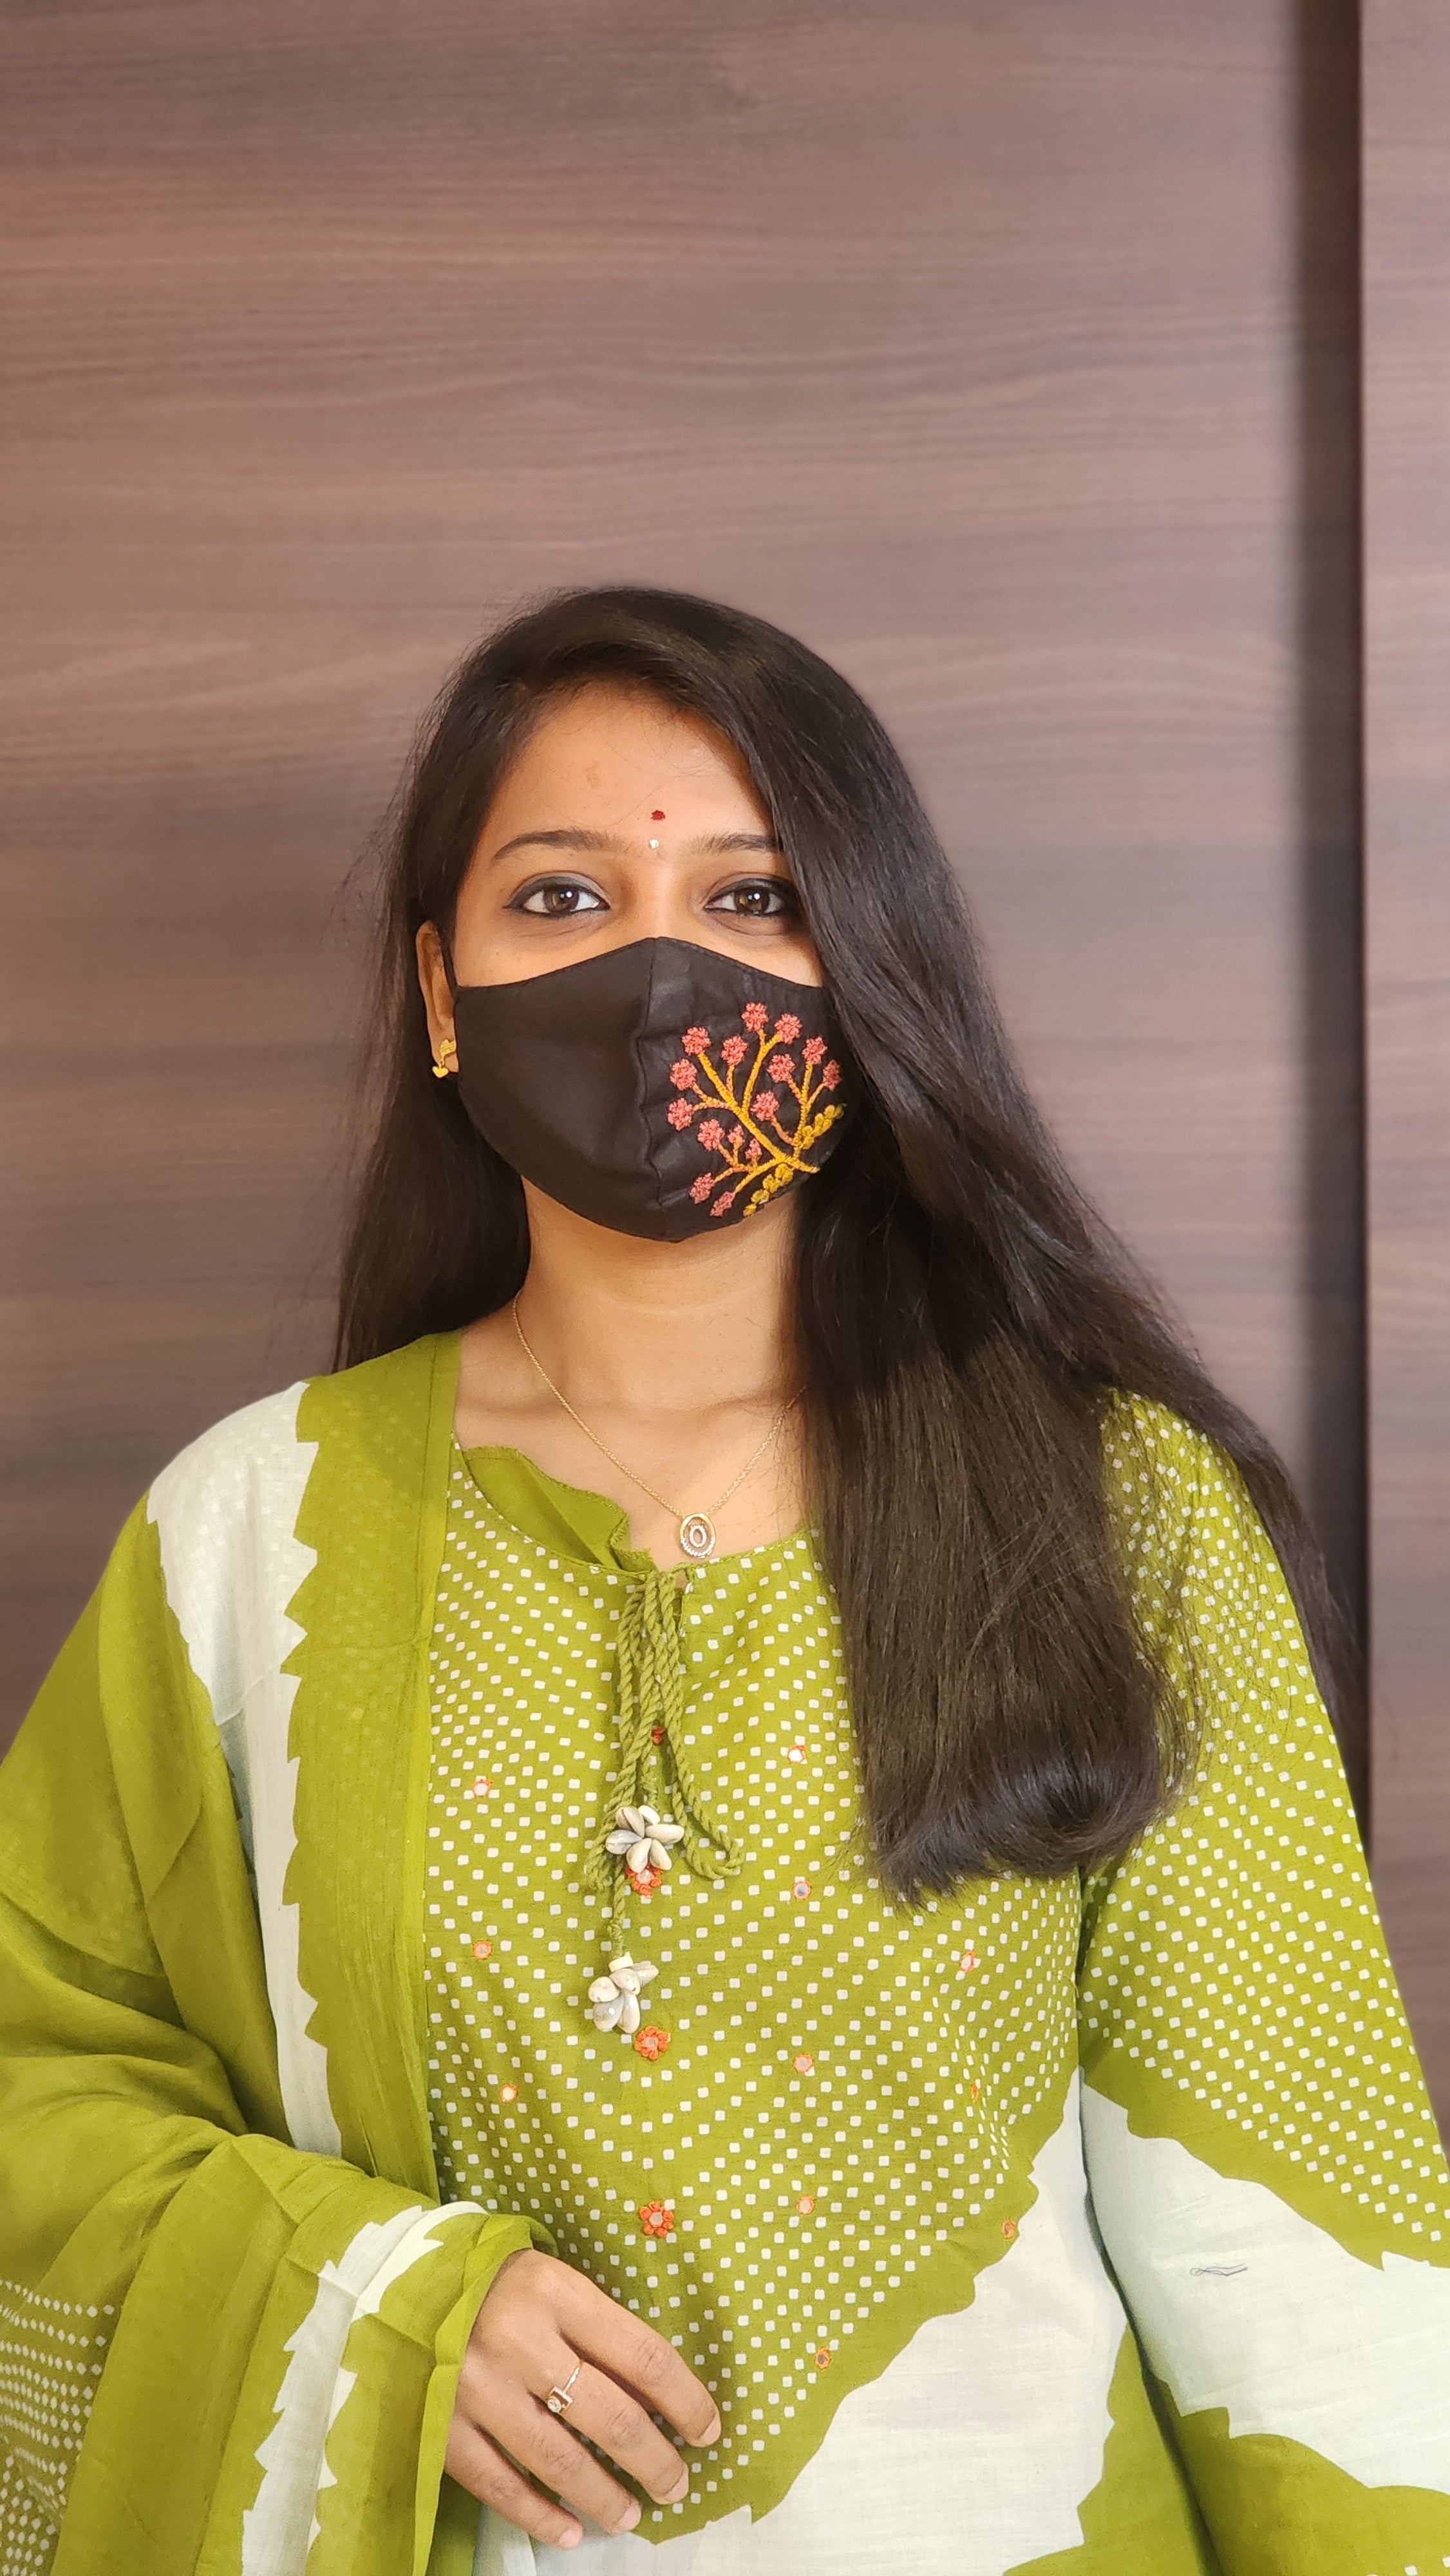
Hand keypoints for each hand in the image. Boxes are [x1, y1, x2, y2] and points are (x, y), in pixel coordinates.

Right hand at [445, 2247, 722, 2549]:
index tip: (707, 2430)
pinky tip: (569, 2532)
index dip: (685, 2400)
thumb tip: (655, 2399)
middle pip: (610, 2416)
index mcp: (555, 2291)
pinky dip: (540, 2515)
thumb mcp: (553, 2284)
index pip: (643, 2354)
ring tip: (630, 2514)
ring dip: (605, 2497)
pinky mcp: (443, 2427)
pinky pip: (500, 2486)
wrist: (400, 2283)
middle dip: (654, 2461)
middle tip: (676, 2485)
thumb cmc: (495, 2283)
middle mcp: (520, 2340)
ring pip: (560, 2461)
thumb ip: (596, 2332)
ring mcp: (477, 2387)